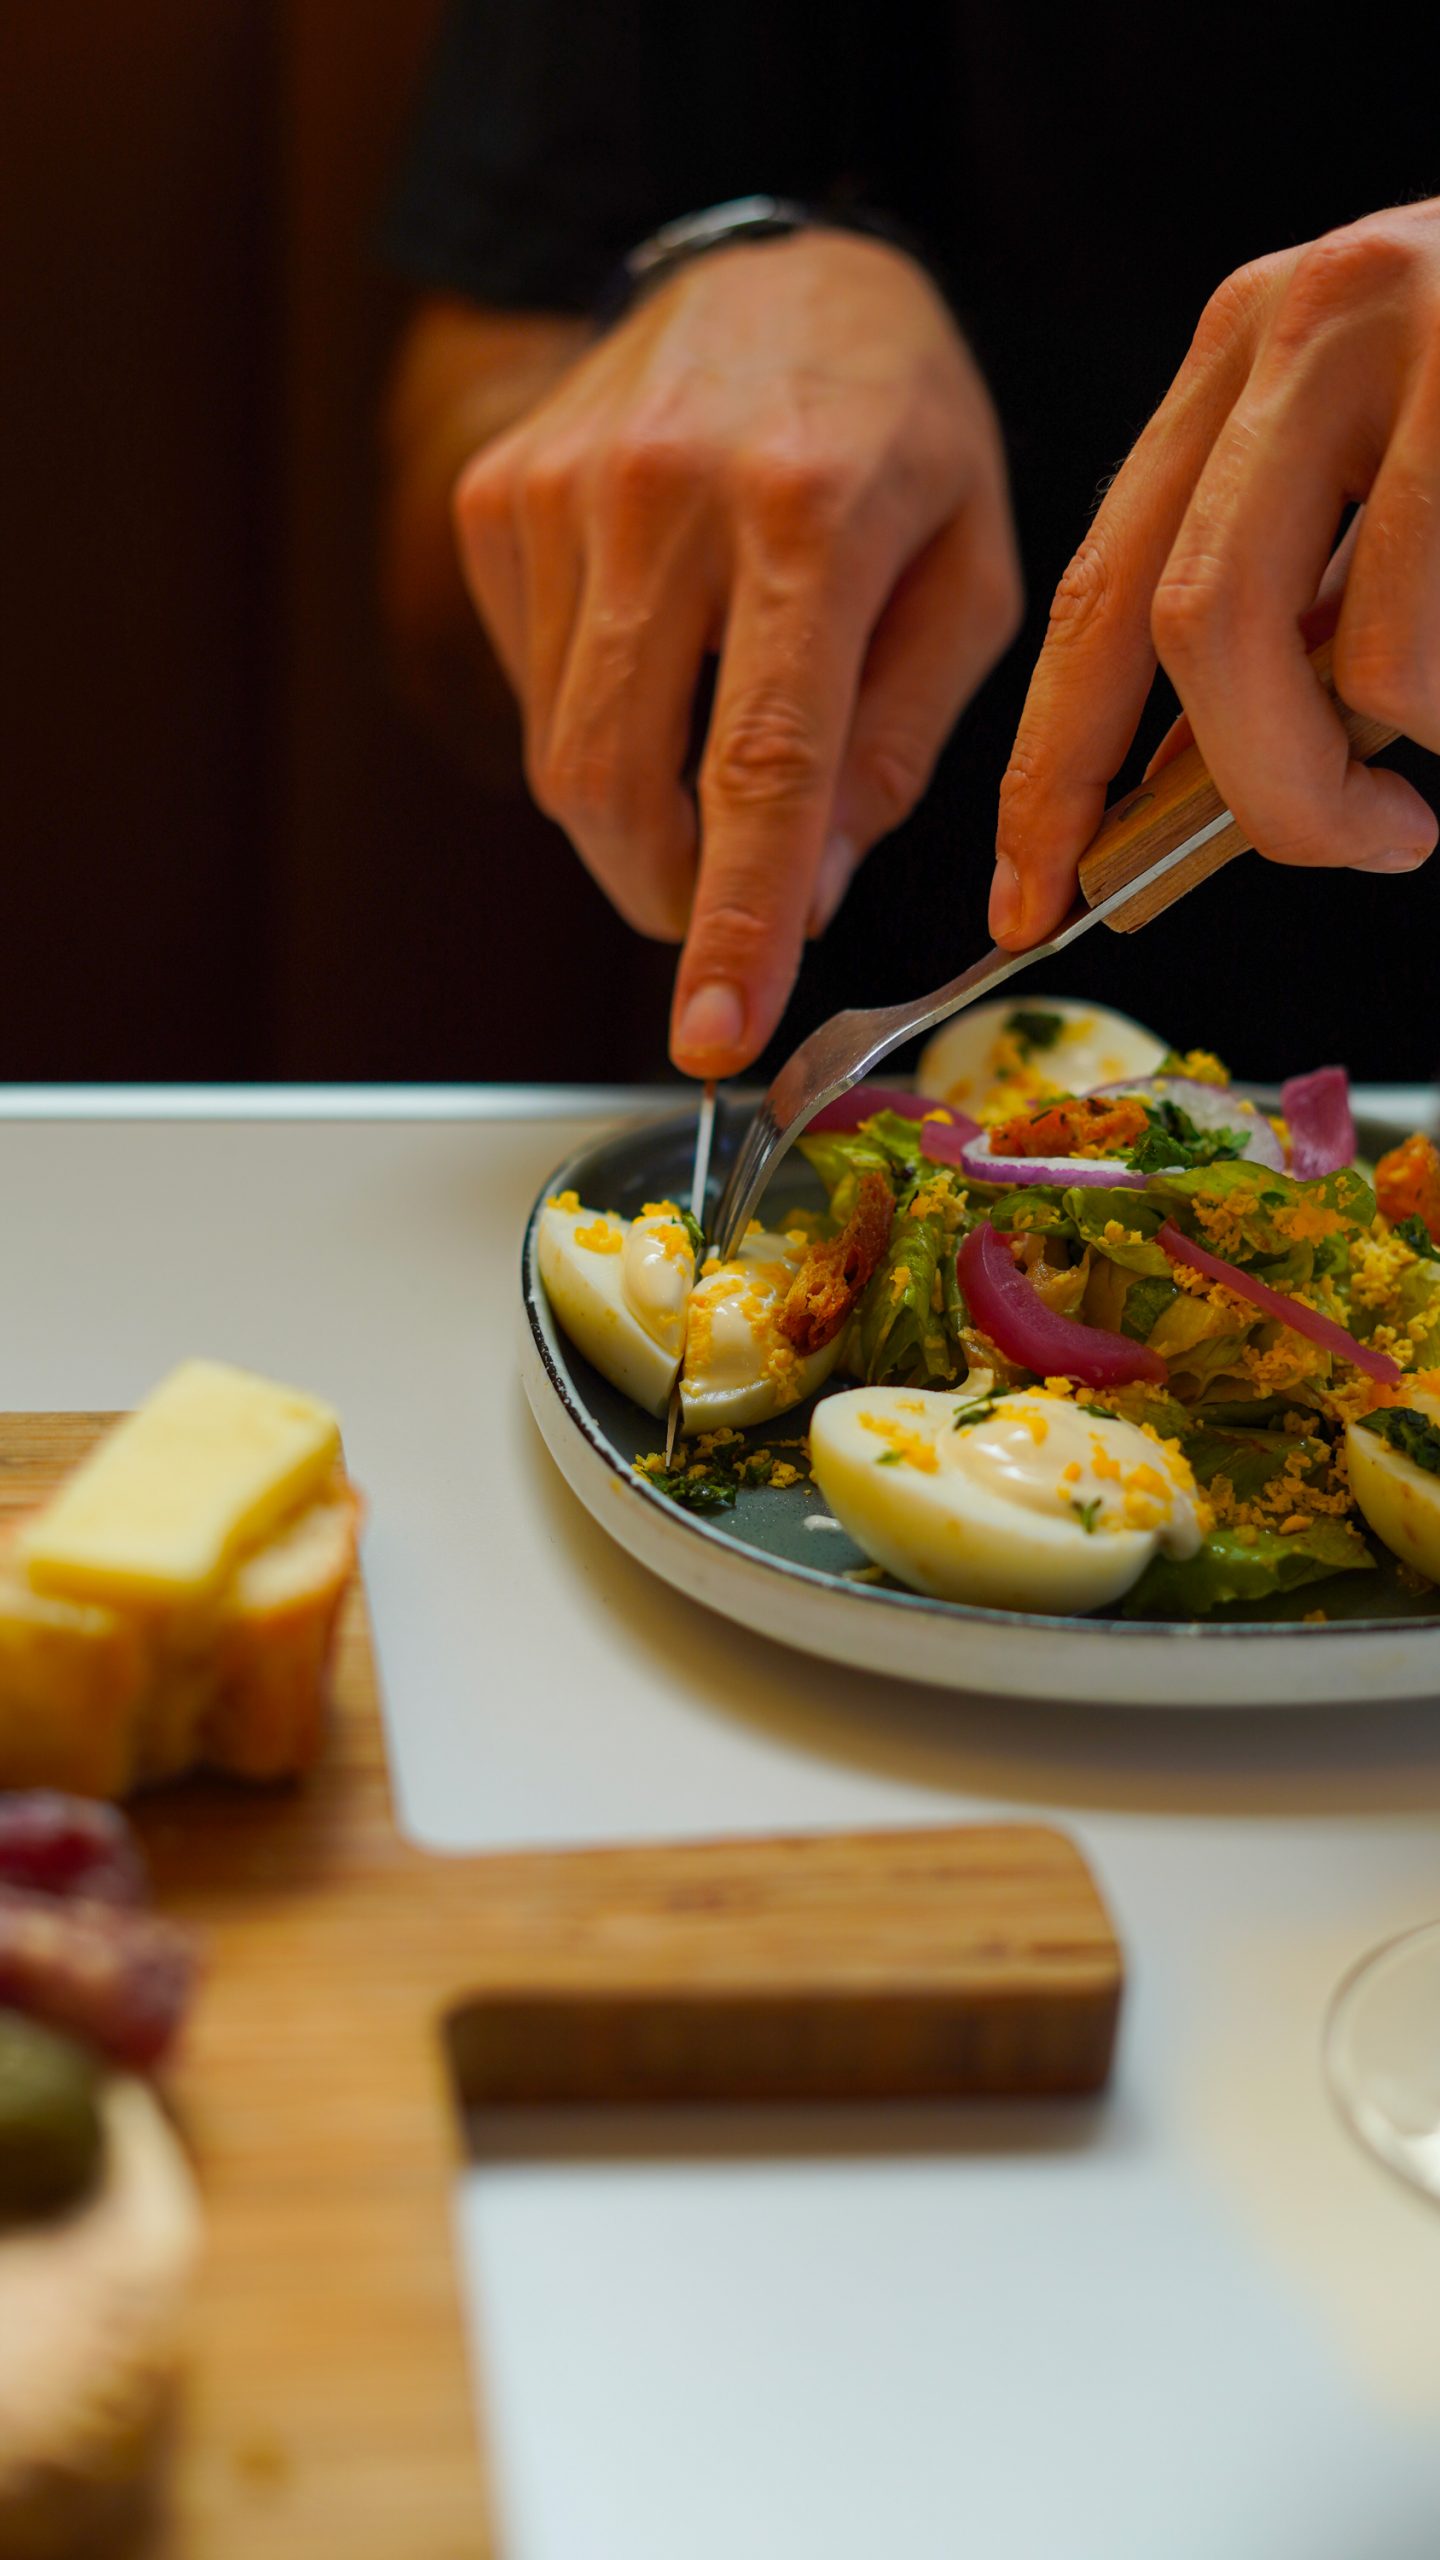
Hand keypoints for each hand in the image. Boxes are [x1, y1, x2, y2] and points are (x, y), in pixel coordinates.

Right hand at [453, 231, 1020, 1072]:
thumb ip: (894, 743)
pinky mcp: (494, 499)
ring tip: (708, 774)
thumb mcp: (967, 572)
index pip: (758, 764)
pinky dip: (596, 728)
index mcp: (808, 509)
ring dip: (634, 825)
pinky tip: (658, 663)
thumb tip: (808, 893)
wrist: (775, 266)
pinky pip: (530, 687)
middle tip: (723, 927)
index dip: (736, 920)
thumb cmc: (900, 431)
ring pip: (564, 753)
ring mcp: (557, 491)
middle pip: (622, 781)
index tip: (715, 1037)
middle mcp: (662, 492)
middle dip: (671, 897)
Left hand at [992, 198, 1439, 947]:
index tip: (1028, 898)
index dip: (1053, 767)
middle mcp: (1308, 320)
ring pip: (1358, 652)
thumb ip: (1288, 607)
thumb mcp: (1384, 481)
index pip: (1099, 590)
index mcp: (1243, 353)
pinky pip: (1439, 639)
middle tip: (1346, 846)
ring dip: (1401, 757)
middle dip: (1264, 790)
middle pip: (1198, 622)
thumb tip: (1183, 788)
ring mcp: (1426, 327)